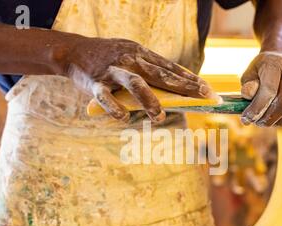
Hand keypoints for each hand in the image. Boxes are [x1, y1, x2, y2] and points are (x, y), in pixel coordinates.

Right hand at [59, 37, 213, 122]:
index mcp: (141, 53)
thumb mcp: (131, 56)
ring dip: (150, 101)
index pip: (171, 68)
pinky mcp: (95, 83)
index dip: (190, 79)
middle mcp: (130, 60)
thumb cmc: (108, 58)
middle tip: (202, 98)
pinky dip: (117, 109)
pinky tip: (125, 118)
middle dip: (184, 87)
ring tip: (160, 117)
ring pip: (136, 84)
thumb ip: (149, 70)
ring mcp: (113, 71)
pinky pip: (107, 99)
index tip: (208, 90)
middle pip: (161, 75)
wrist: (73, 51)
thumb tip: (175, 87)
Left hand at [240, 51, 281, 126]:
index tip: (246, 120)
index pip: (269, 91)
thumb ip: (248, 85)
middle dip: (270, 118)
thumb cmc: (261, 72)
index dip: (257, 109)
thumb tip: (248, 94)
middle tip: (260, 123)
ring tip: (273, 121)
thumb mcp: (249, 75)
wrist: (279, 59)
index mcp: (275, 64)